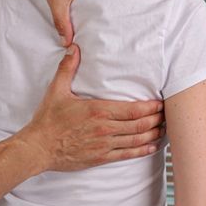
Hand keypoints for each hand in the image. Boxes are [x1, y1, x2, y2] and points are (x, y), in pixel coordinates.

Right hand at [17, 44, 164, 170]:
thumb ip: (67, 68)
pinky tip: (152, 147)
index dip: (152, 107)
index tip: (161, 103)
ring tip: (164, 129)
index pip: (134, 110)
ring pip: (137, 140)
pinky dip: (143, 150)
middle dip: (157, 120)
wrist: (38, 148)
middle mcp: (105, 129)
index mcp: (98, 111)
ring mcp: (104, 145)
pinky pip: (128, 154)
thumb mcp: (56, 91)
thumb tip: (74, 48)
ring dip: (154, 134)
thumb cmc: (48, 120)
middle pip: (141, 124)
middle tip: (168, 115)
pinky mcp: (101, 157)